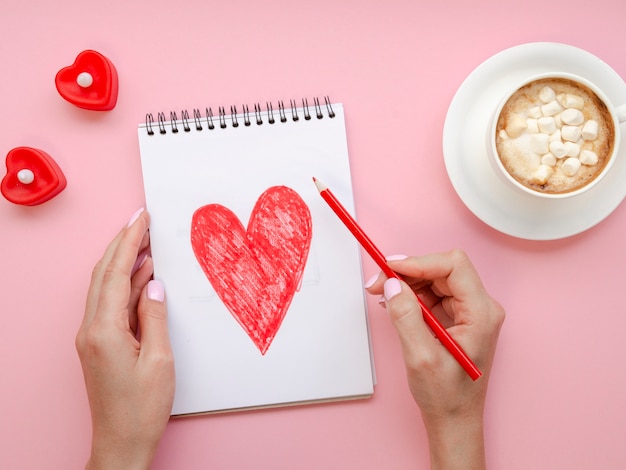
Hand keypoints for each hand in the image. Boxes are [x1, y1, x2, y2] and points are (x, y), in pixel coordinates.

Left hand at [76, 209, 174, 469]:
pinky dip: (127, 286)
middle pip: (104, 274)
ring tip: (147, 242)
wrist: (121, 442)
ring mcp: (93, 337)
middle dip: (123, 244)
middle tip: (142, 221)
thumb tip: (154, 284)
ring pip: (106, 287)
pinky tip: (143, 277)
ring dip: (125, 263)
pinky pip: (111, 304)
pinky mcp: (100, 344)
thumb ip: (156, 317)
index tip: (141, 219)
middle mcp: (91, 329)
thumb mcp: (160, 360)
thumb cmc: (142, 408)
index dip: (129, 242)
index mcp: (104, 330)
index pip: (115, 273)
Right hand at [365, 250, 503, 469]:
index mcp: (481, 314)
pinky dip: (412, 294)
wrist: (454, 420)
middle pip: (443, 269)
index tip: (391, 268)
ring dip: (408, 282)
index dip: (419, 262)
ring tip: (383, 293)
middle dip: (408, 271)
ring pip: (436, 278)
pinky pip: (434, 293)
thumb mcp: (420, 358)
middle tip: (379, 282)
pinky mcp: (459, 317)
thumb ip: (406, 317)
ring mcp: (471, 312)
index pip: (453, 266)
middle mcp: (481, 308)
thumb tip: (392, 284)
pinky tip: (395, 302)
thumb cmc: (446, 397)